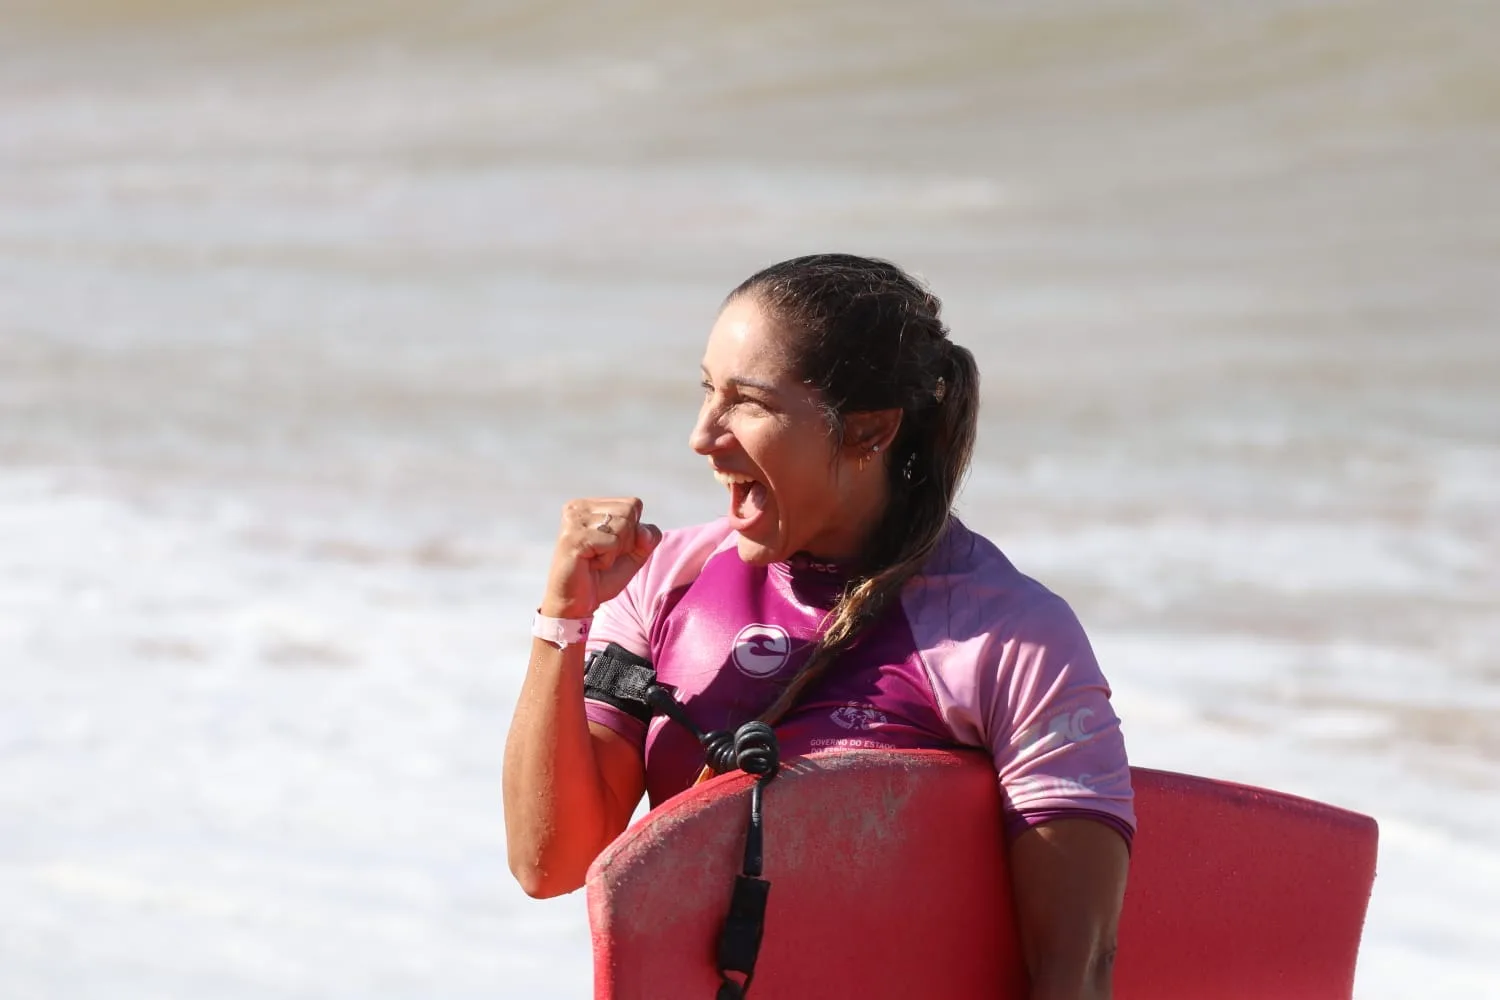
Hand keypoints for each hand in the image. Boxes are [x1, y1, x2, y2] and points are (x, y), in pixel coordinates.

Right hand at [541, 498, 661, 618]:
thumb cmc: (602, 576)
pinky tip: (591, 564)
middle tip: (602, 555)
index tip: (610, 547)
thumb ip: (647, 537)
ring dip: (615, 551)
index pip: (633, 504)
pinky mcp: (573, 538)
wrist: (576, 603)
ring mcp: (573, 521)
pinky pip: (611, 542)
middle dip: (625, 541)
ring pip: (622, 525)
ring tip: (595, 560)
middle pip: (629, 511)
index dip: (632, 531)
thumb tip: (645, 531)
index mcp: (589, 505)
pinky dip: (607, 559)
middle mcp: (578, 507)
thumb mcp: (634, 553)